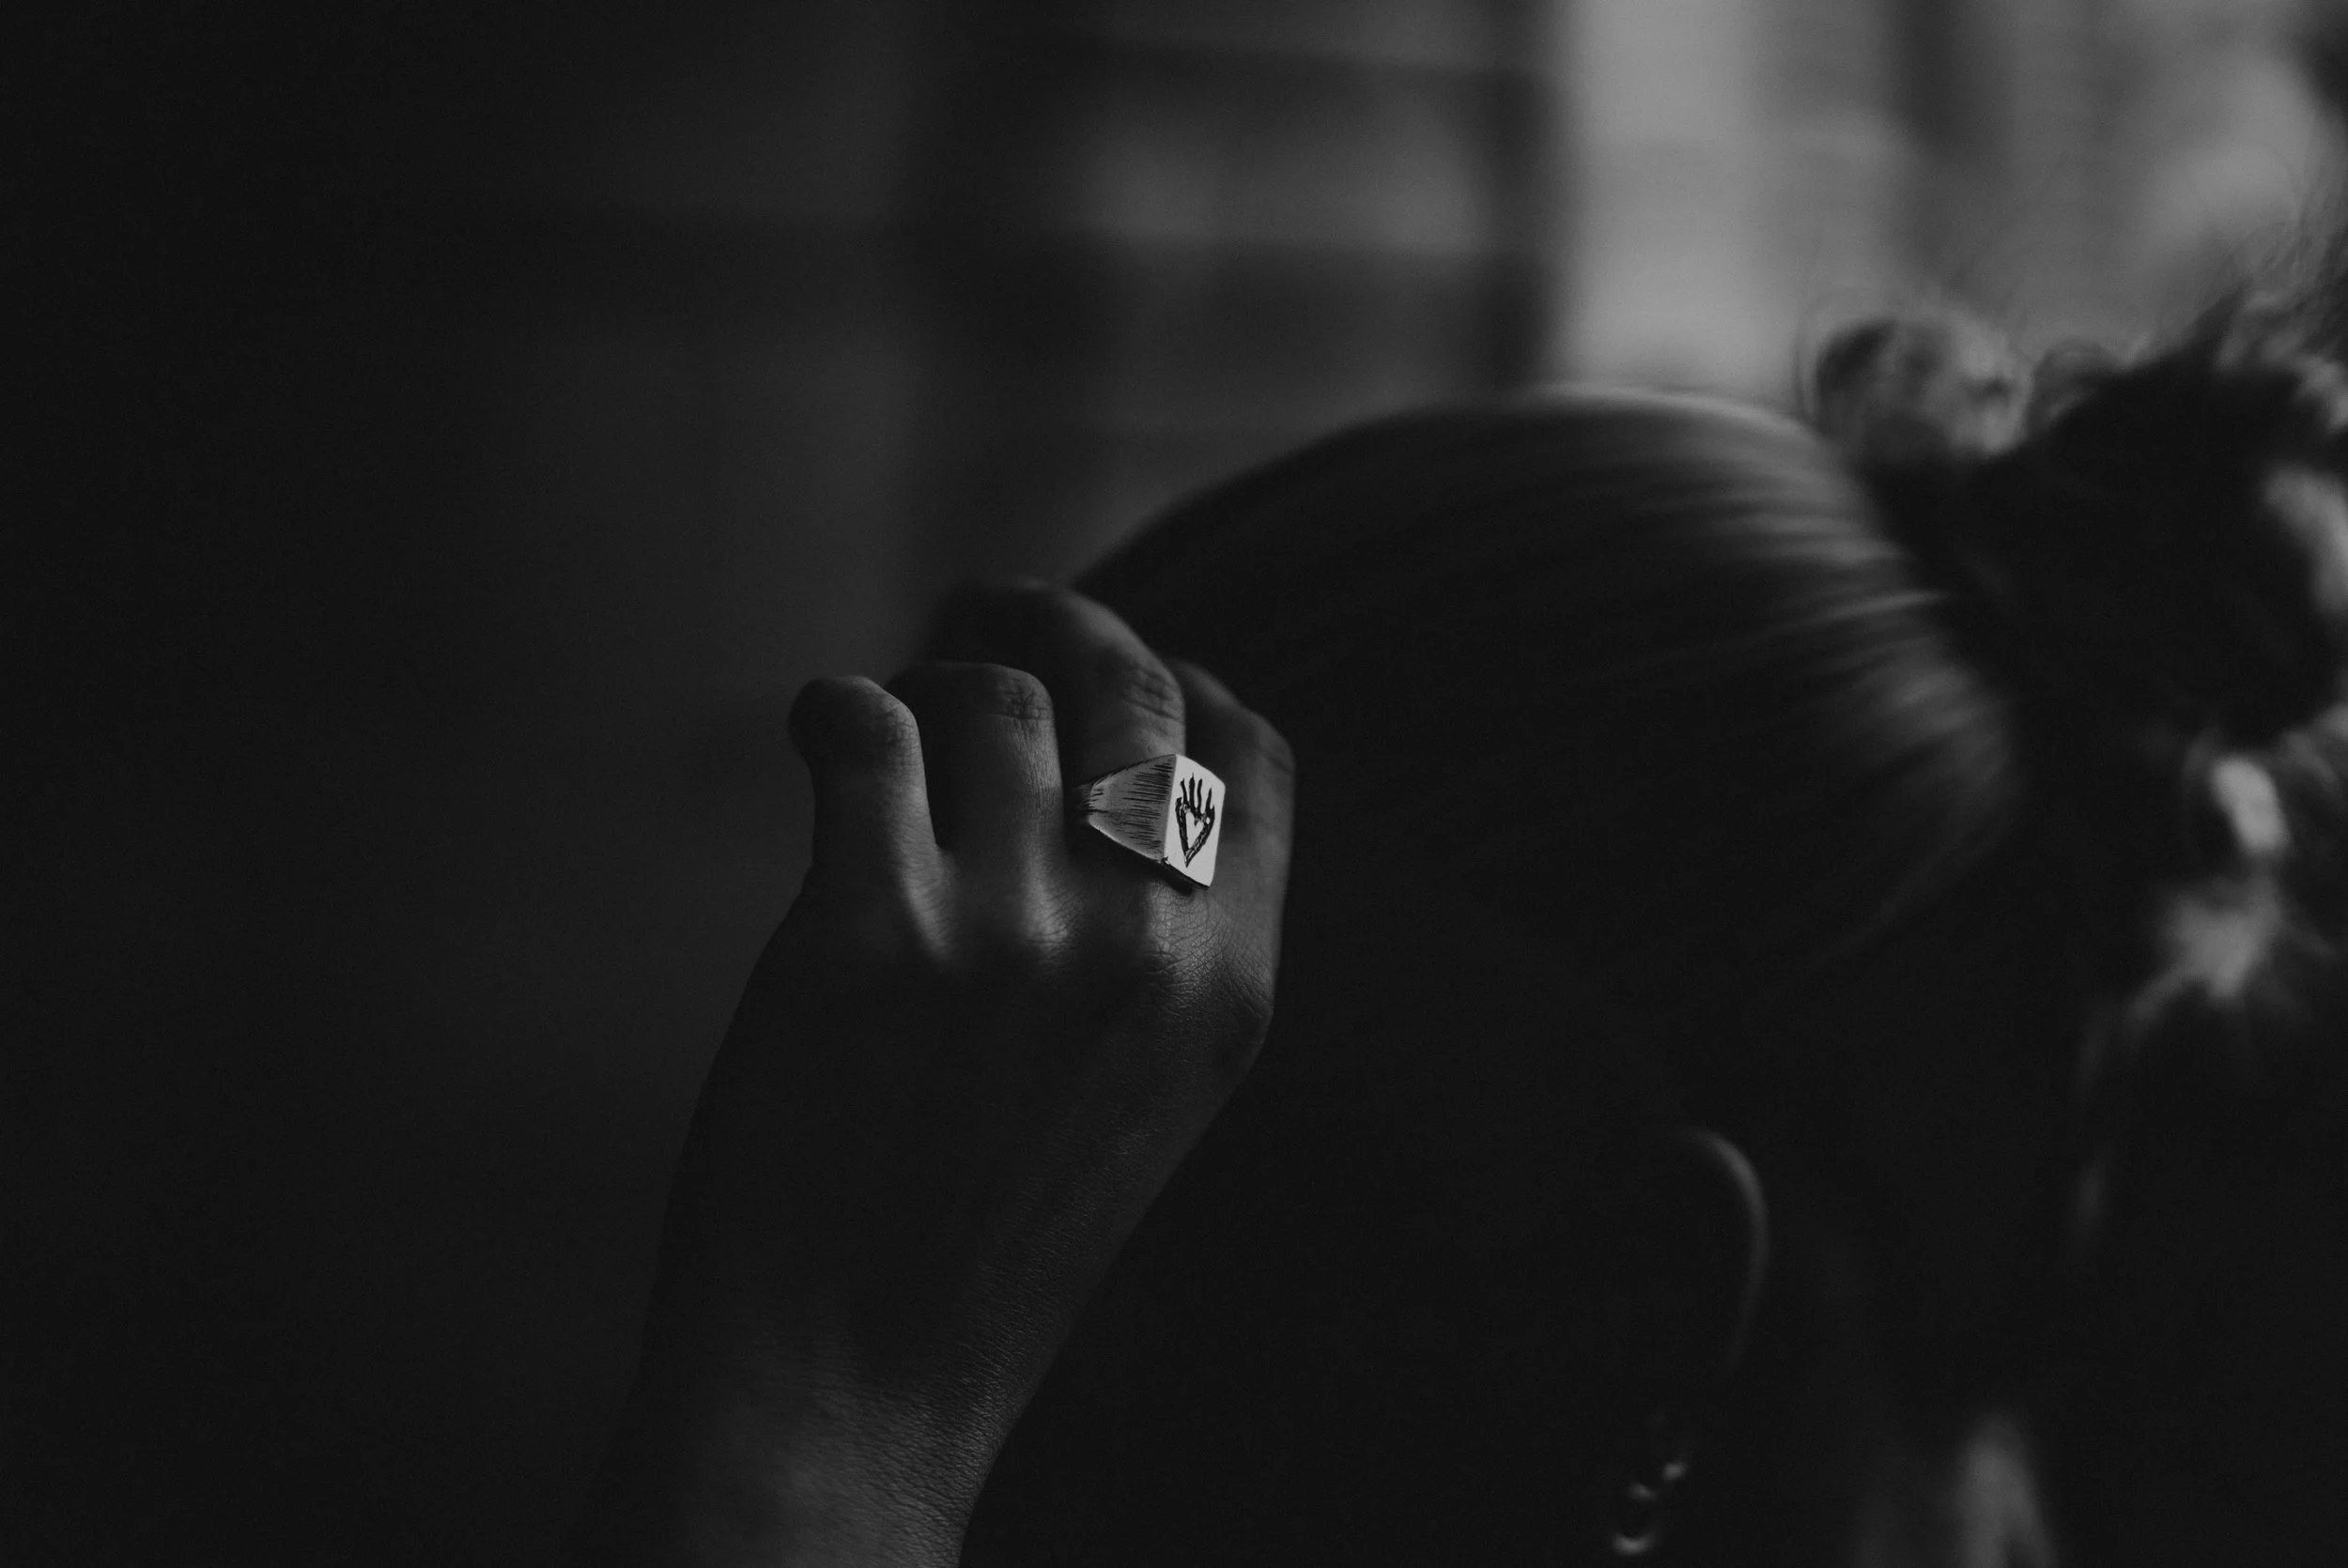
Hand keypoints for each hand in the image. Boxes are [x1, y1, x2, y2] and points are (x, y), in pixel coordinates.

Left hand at [580, 585, 1294, 1565]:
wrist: (849, 1389)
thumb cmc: (978, 1242)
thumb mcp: (1135, 1098)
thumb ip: (1151, 941)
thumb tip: (1086, 751)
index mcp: (1229, 987)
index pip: (1251, 751)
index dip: (1178, 677)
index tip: (1107, 666)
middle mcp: (1143, 946)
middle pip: (1128, 680)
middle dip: (1050, 616)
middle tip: (977, 610)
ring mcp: (1011, 936)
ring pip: (987, 693)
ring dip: (924, 683)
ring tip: (882, 726)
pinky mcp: (868, 932)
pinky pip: (862, 730)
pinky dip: (827, 707)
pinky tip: (811, 730)